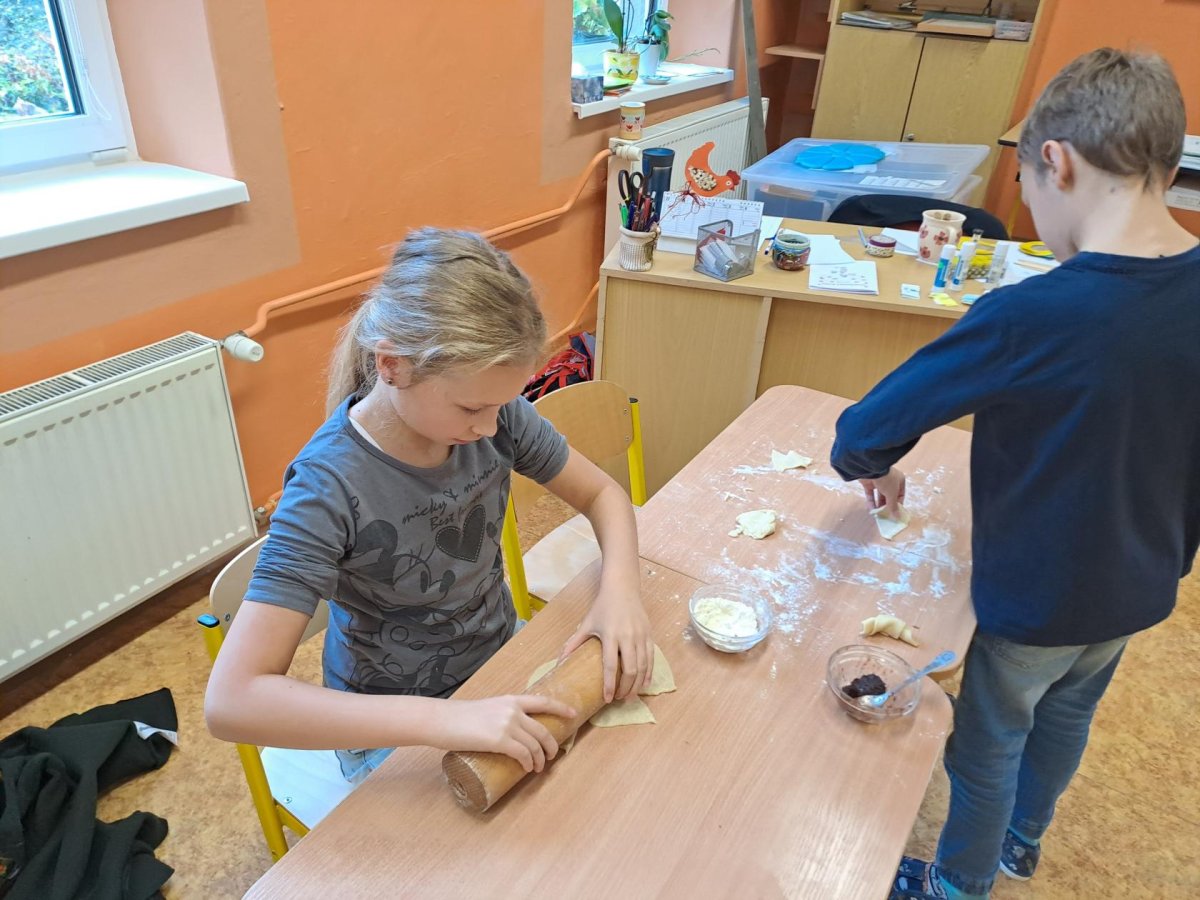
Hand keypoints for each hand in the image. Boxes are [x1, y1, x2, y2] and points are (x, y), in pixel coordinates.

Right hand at [438, 695, 576, 772]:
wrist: (442, 720)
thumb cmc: (459, 716)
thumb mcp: (486, 709)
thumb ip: (501, 716)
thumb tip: (511, 732)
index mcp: (510, 699)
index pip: (543, 701)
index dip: (561, 707)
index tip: (573, 714)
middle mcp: (513, 710)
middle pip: (542, 729)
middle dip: (551, 745)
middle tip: (552, 755)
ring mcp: (507, 724)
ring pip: (535, 744)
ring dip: (540, 759)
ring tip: (538, 767)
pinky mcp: (500, 740)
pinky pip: (523, 754)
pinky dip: (528, 763)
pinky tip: (527, 769)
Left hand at [559, 587, 653, 702]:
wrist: (622, 588)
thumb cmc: (602, 606)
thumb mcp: (587, 623)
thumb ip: (574, 643)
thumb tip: (559, 661)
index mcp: (610, 635)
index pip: (611, 666)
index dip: (610, 685)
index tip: (608, 699)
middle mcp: (628, 637)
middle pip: (630, 670)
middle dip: (626, 688)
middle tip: (620, 699)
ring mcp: (641, 636)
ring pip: (643, 666)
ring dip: (637, 684)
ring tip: (630, 696)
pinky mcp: (649, 634)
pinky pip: (651, 658)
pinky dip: (649, 673)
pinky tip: (644, 684)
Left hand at [861, 467, 905, 518]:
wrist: (871, 468)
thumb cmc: (887, 480)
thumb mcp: (892, 494)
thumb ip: (893, 506)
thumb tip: (897, 518)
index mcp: (899, 480)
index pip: (900, 494)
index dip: (898, 504)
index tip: (895, 514)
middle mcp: (889, 480)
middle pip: (889, 496)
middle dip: (887, 506)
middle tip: (885, 516)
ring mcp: (878, 481)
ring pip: (879, 496)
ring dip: (879, 505)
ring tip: (878, 515)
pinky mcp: (868, 482)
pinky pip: (870, 494)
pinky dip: (871, 502)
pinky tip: (871, 510)